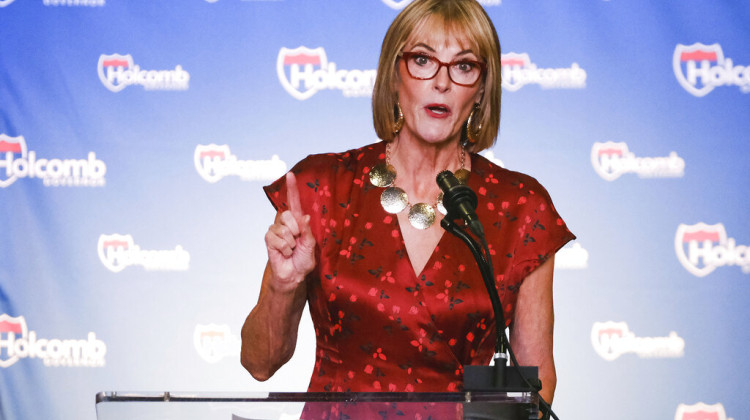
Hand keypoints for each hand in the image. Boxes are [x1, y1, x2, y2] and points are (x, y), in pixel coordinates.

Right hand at [264, 172, 315, 291]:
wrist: (294, 274)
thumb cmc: (304, 259)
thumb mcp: (311, 244)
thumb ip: (307, 231)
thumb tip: (304, 217)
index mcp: (297, 221)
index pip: (294, 202)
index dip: (292, 188)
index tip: (290, 174)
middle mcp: (285, 223)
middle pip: (288, 215)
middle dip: (296, 231)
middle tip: (297, 243)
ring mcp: (275, 230)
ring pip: (283, 229)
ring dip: (291, 243)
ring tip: (291, 250)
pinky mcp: (268, 239)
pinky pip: (276, 238)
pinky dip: (283, 248)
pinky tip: (284, 253)